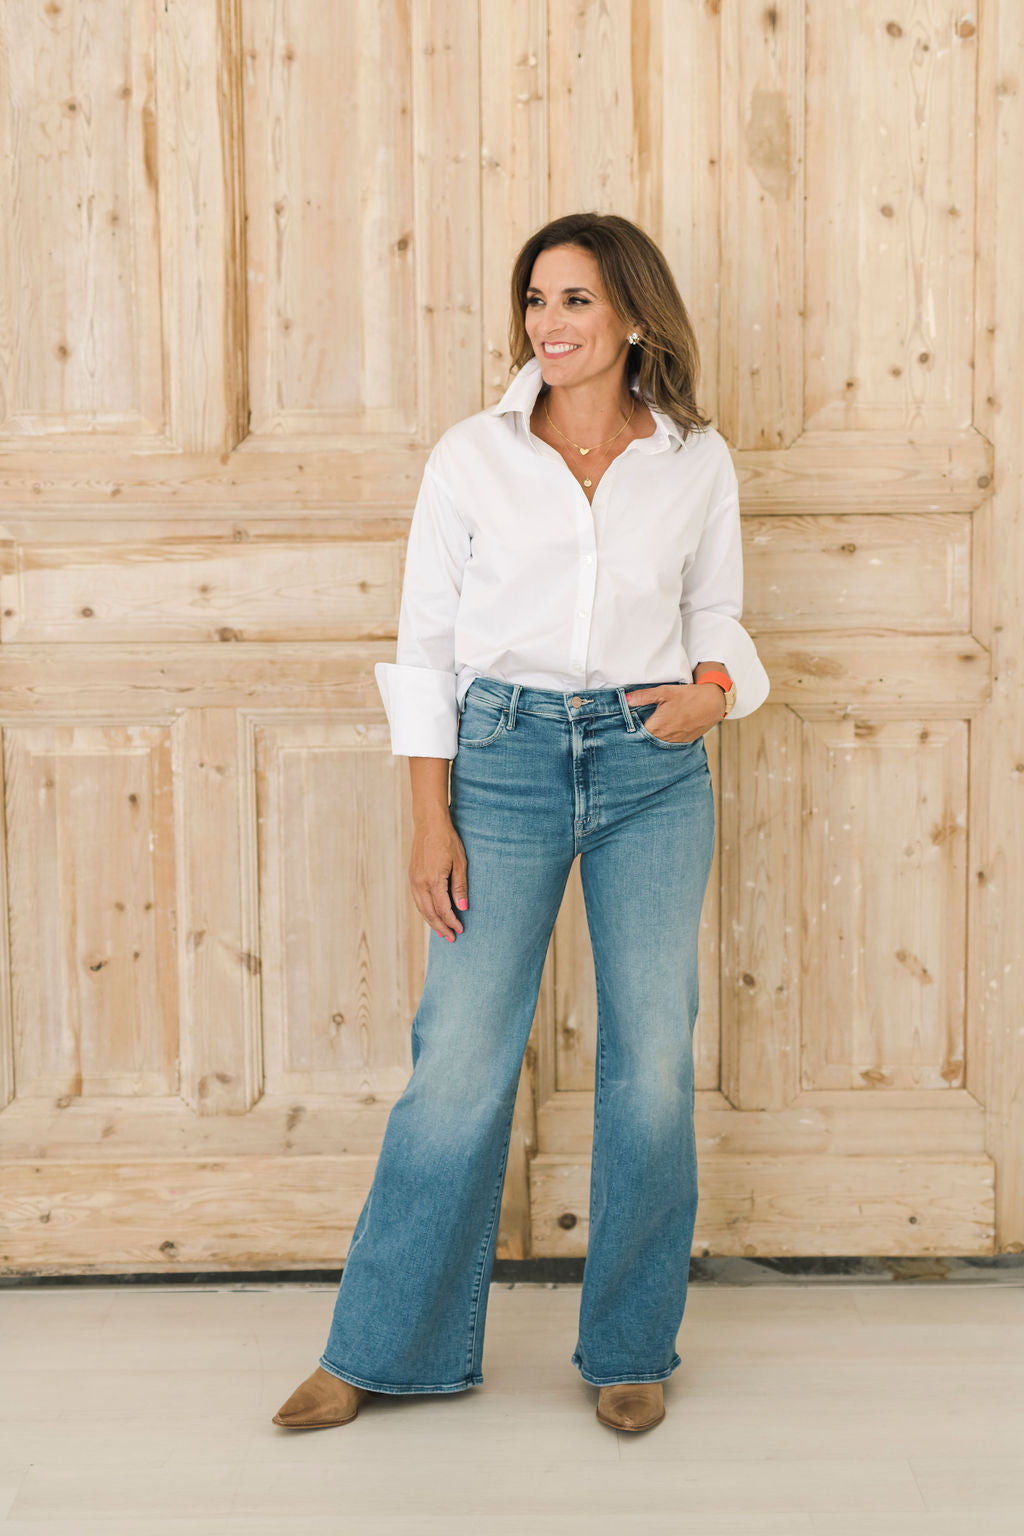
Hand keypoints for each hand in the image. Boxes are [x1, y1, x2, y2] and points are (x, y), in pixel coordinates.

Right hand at [409, 815, 467, 941]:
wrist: (429, 825)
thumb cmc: (448, 841)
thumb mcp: (460, 863)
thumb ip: (460, 887)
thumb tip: (463, 907)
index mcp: (433, 880)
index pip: (443, 909)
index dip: (452, 921)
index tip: (461, 929)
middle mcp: (420, 883)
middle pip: (430, 913)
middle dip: (441, 927)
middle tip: (451, 938)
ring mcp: (414, 880)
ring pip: (421, 908)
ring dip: (432, 922)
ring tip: (442, 932)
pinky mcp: (412, 877)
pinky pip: (417, 900)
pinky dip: (425, 911)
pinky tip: (432, 915)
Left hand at [624, 682, 724, 742]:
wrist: (713, 703)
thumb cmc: (688, 696)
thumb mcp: (664, 692)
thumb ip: (643, 696)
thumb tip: (625, 699)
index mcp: (657, 727)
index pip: (636, 733)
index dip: (632, 727)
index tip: (628, 721)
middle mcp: (665, 738)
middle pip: (646, 739)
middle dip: (642, 732)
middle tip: (640, 722)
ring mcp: (675, 741)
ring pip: (658, 742)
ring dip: (654, 735)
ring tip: (654, 725)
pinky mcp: (684, 741)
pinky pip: (670, 742)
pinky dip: (666, 737)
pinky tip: (667, 728)